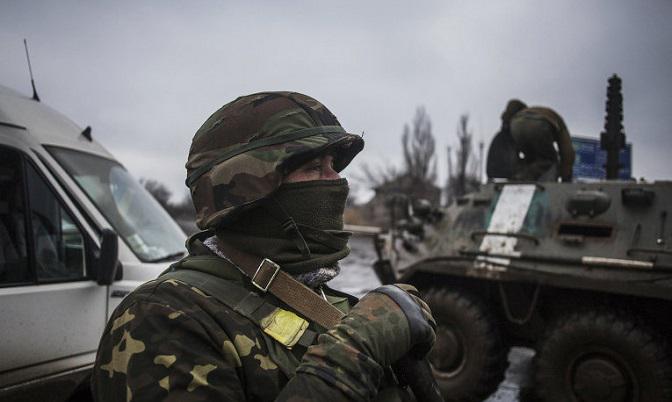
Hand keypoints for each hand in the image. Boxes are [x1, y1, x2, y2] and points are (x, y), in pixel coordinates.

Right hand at [295, 284, 435, 399]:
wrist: (354, 343)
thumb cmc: (352, 333)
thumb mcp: (362, 313)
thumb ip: (375, 309)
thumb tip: (377, 318)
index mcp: (387, 291)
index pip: (410, 291)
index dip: (413, 303)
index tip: (412, 316)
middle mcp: (402, 296)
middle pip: (421, 305)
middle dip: (420, 319)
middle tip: (416, 336)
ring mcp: (412, 309)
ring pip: (429, 320)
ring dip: (425, 333)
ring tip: (417, 347)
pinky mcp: (420, 326)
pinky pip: (430, 336)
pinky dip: (425, 347)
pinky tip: (417, 355)